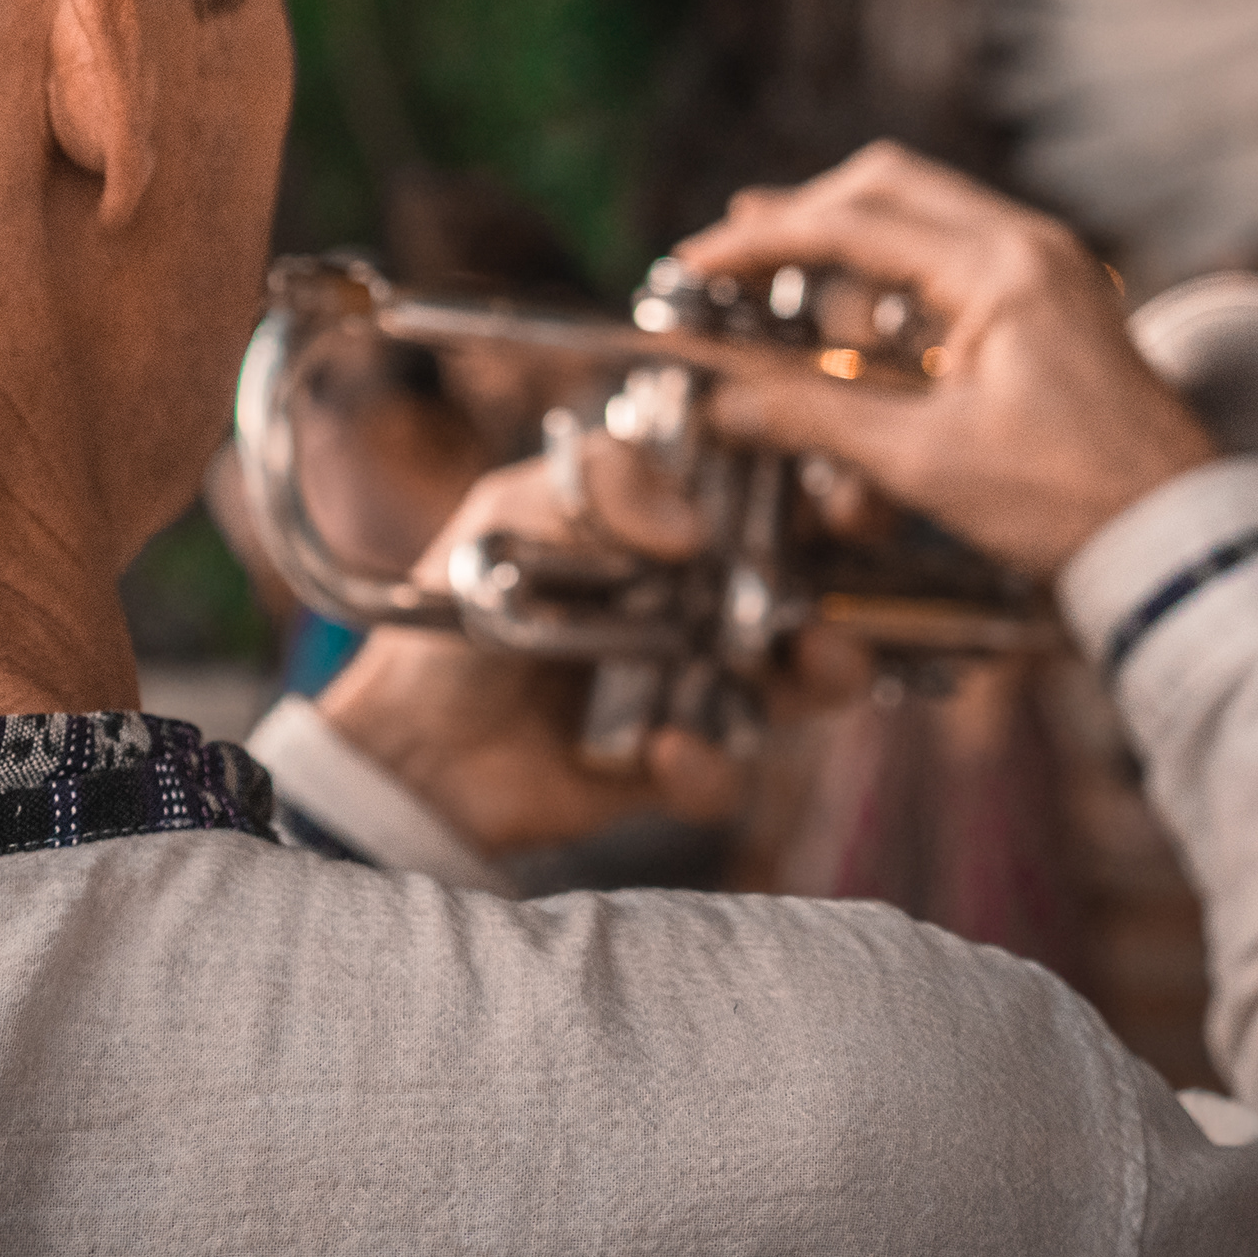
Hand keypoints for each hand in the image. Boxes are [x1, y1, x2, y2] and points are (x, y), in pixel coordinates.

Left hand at [313, 439, 843, 856]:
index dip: (821, 496)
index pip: (772, 498)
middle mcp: (699, 602)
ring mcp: (697, 684)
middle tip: (837, 592)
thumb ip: (596, 488)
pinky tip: (663, 749)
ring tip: (802, 664)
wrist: (407, 740)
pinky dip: (707, 763)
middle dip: (850, 590)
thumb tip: (691, 527)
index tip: (842, 496)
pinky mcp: (679, 763)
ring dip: (818, 673)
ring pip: (802, 681)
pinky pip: (728, 768)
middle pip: (816, 589)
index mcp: (666, 528)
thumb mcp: (508, 513)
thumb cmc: (451, 611)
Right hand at [671, 144, 1213, 576]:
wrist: (1178, 536)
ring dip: (848, 251)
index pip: (852, 224)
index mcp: (1001, 267)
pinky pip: (955, 261)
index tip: (697, 267)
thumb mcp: (926, 461)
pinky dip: (894, 284)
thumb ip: (817, 418)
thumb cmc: (1072, 500)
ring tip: (781, 300)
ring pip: (921, 219)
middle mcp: (1027, 245)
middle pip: (886, 189)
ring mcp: (1046, 269)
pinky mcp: (1052, 303)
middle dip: (803, 222)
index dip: (761, 243)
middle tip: (735, 266)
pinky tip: (857, 330)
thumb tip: (728, 401)